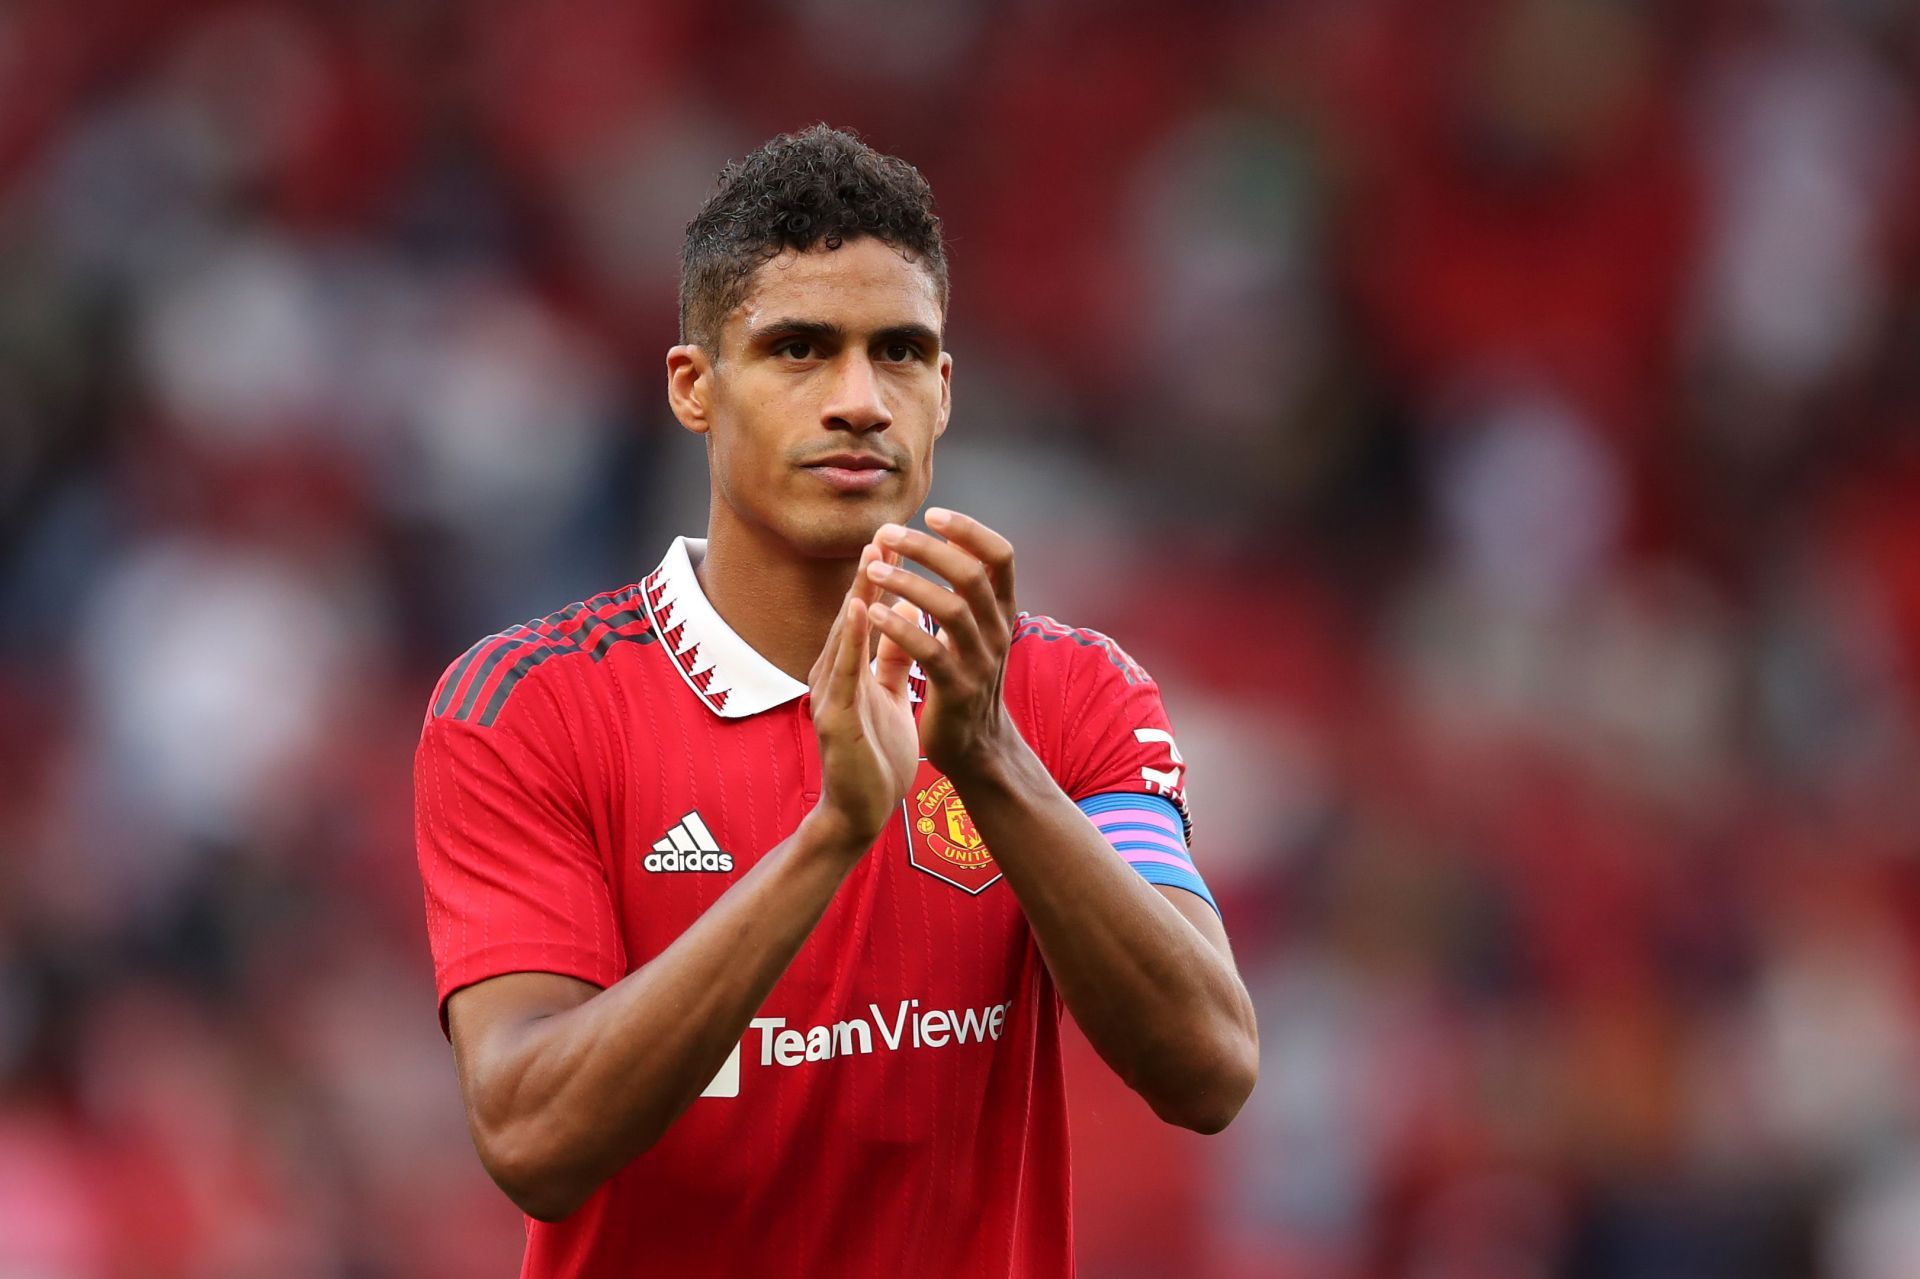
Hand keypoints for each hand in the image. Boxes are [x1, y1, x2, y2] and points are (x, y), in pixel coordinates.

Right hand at [806, 544, 920, 853]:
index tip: (899, 539)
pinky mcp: (833, 717)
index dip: (880, 576)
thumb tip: (908, 610)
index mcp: (849, 669)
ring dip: (858, 593)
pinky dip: (851, 637)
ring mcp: (829, 694)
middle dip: (869, 573)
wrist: (860, 813)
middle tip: (885, 529)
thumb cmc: (875, 755)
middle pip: (852, 614)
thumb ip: (894, 655)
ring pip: (845, 635)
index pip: (866, 613)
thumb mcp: (889, 695)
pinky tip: (860, 609)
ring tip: (874, 555)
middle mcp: (834, 675)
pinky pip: (845, 671)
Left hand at [862, 508, 1019, 778]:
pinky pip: (930, 652)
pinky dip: (900, 629)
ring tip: (873, 569)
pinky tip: (874, 613)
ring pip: (950, 610)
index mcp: (1003, 612)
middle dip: (927, 548)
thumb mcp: (978, 630)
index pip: (1001, 556)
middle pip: (971, 574)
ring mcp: (981, 662)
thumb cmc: (968, 679)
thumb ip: (969, 589)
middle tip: (888, 533)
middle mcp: (997, 632)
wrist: (977, 747)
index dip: (970, 529)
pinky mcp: (958, 691)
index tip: (932, 513)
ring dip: (908, 583)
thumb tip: (956, 537)